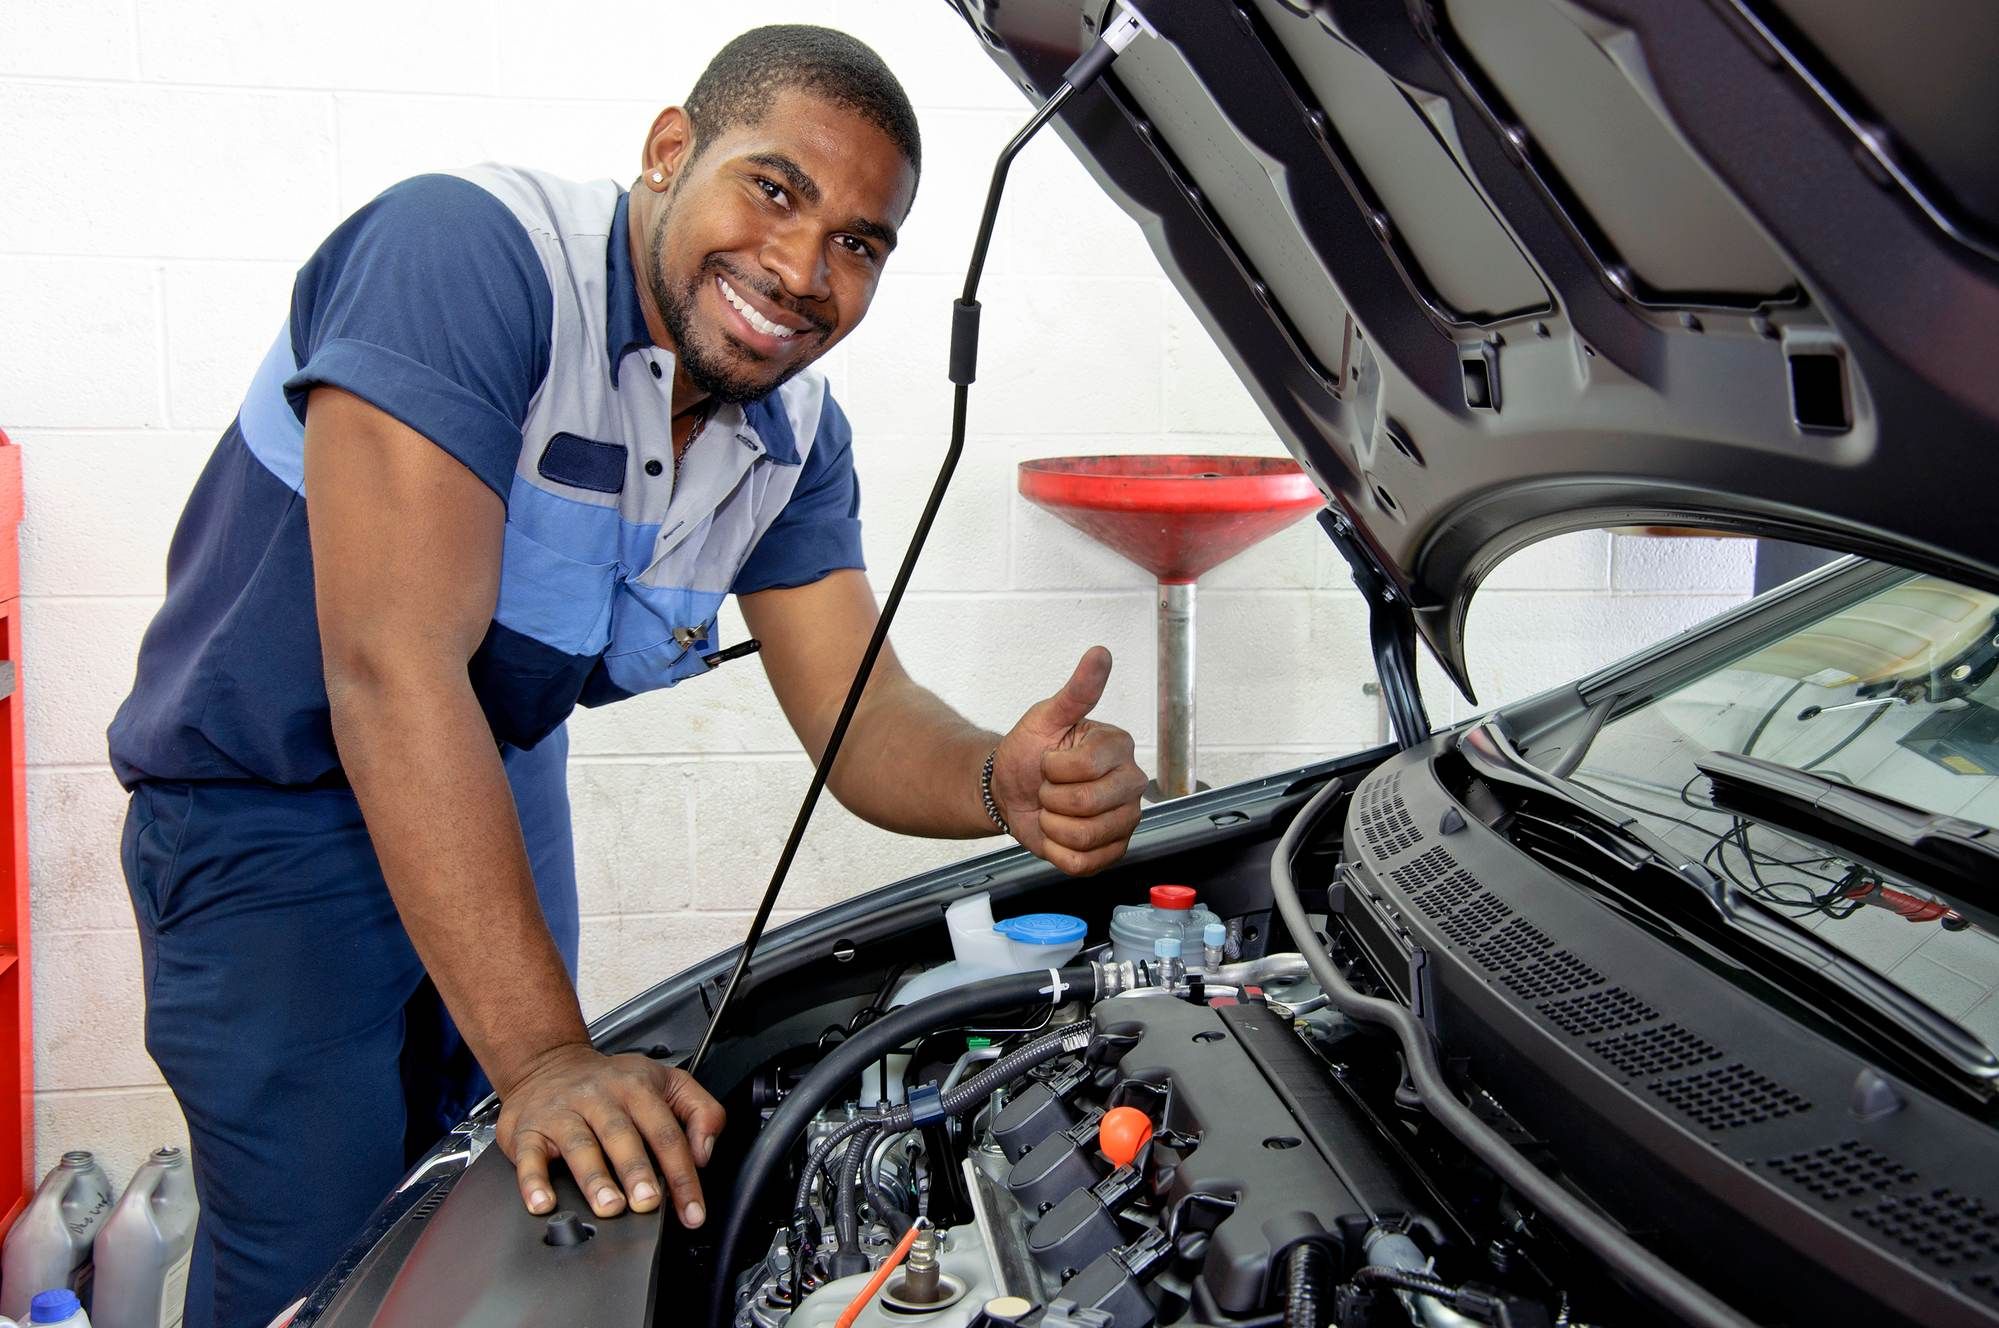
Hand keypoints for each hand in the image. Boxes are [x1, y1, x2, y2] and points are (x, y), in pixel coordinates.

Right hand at [496, 1042, 725, 1226]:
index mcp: (637, 1090)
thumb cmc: (612, 1083)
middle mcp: (600, 1099)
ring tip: (609, 1207)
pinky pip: (531, 1156)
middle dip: (638, 1172)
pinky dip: (534, 1182)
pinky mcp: (529, 1130)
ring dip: (595, 1179)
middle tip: (648, 1203)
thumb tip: (704, 1153)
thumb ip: (700, 1111)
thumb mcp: (666, 1081)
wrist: (548, 1064)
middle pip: (622, 1136)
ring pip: (580, 1145)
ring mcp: (563, 1113)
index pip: (666, 1134)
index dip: (682, 1175)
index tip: (692, 1211)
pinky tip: (544, 1203)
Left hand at [990, 646, 1147, 874]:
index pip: (1085, 767)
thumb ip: (1076, 690)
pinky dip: (1056, 850)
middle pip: (1087, 805)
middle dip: (1051, 798)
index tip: (1050, 760)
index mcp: (1119, 748)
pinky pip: (1081, 863)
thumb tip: (1099, 654)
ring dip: (1052, 825)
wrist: (1010, 790)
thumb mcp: (1045, 717)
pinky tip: (1058, 833)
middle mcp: (1131, 785)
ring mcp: (1125, 821)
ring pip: (1084, 837)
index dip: (1053, 768)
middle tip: (1050, 788)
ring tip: (1053, 810)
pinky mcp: (1112, 852)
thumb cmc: (1029, 752)